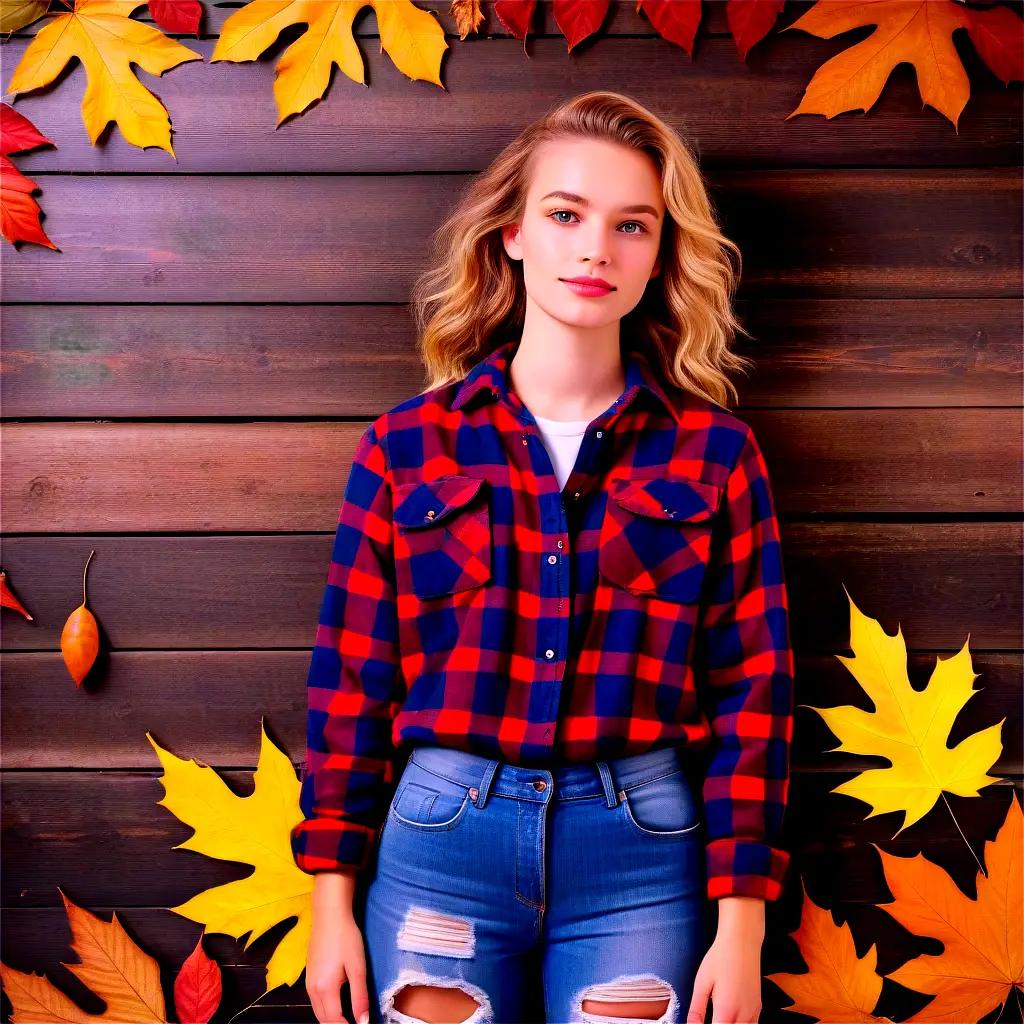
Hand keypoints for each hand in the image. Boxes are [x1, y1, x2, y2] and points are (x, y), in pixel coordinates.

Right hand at [306, 913, 369, 1023]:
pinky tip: (337, 1005)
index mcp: (325, 989)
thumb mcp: (358, 967)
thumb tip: (363, 1021)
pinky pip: (315, 1001)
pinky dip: (325, 1009)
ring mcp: (308, 983)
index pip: (334, 1021)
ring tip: (347, 1019)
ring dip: (330, 1019)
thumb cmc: (346, 938)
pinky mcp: (309, 975)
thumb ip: (359, 996)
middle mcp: (312, 990)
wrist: (329, 915)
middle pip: (323, 1020)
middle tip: (354, 1023)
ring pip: (318, 1012)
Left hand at [687, 898, 764, 1022]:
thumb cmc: (720, 958)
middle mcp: (743, 1016)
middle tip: (709, 1017)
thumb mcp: (701, 982)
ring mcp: (753, 1013)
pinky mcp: (758, 1007)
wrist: (742, 942)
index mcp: (726, 1011)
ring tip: (718, 1017)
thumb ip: (697, 1009)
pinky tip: (731, 1019)